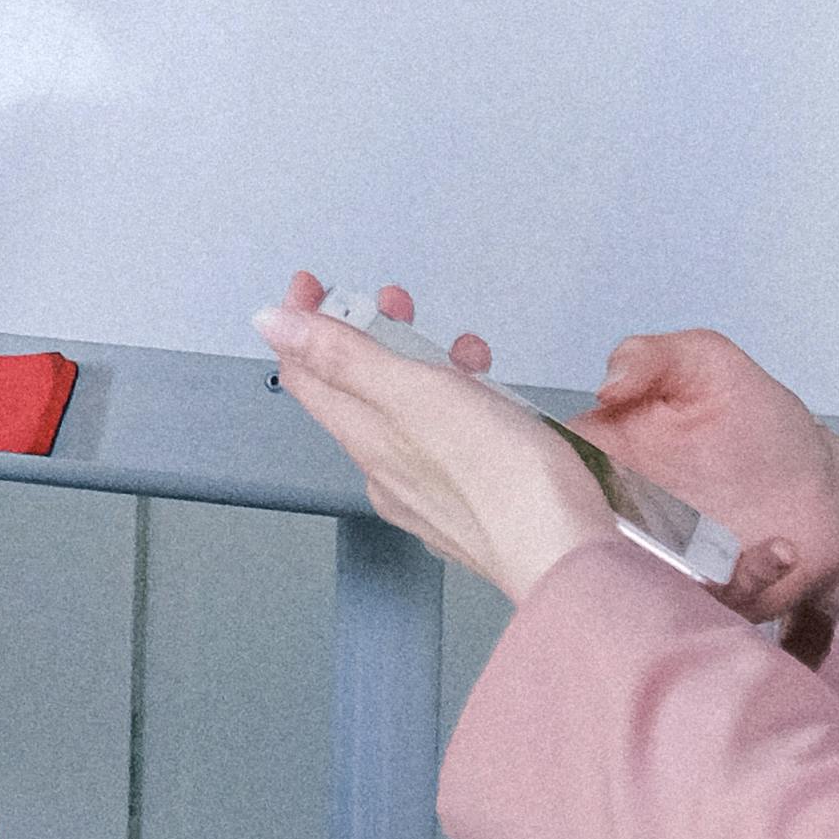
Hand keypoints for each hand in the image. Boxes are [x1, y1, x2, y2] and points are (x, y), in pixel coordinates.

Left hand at [260, 274, 606, 607]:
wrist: (566, 553)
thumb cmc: (501, 478)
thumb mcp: (414, 393)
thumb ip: (343, 356)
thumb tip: (272, 324)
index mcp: (364, 437)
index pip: (306, 373)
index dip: (301, 323)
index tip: (310, 285)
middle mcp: (384, 469)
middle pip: (356, 389)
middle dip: (371, 335)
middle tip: (394, 304)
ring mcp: (425, 490)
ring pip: (407, 414)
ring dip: (426, 368)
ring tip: (467, 354)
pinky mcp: (467, 503)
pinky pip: (445, 442)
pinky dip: (459, 408)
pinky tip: (492, 405)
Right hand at [582, 327, 838, 626]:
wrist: (820, 480)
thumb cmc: (756, 419)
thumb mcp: (706, 363)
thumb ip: (652, 358)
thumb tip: (606, 386)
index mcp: (606, 460)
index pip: (552, 474)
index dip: (551, 482)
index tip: (590, 479)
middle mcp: (625, 518)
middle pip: (583, 543)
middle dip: (605, 544)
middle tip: (655, 525)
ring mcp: (666, 563)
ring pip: (642, 587)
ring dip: (679, 573)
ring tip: (730, 545)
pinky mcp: (712, 596)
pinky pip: (714, 601)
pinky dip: (748, 579)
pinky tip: (779, 546)